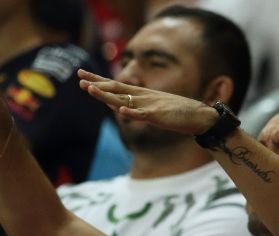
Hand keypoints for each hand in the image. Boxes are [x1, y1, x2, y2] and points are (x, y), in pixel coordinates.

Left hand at [77, 69, 216, 134]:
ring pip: (124, 100)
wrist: (199, 116)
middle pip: (116, 90)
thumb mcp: (157, 107)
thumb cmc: (179, 112)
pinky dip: (133, 112)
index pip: (116, 86)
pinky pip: (144, 115)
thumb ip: (141, 106)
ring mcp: (150, 106)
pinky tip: (121, 110)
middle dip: (97, 84)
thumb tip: (126, 108)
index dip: (98, 81)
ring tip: (91, 90)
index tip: (82, 75)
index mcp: (142, 95)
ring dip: (107, 96)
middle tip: (79, 77)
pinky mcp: (159, 117)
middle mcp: (143, 97)